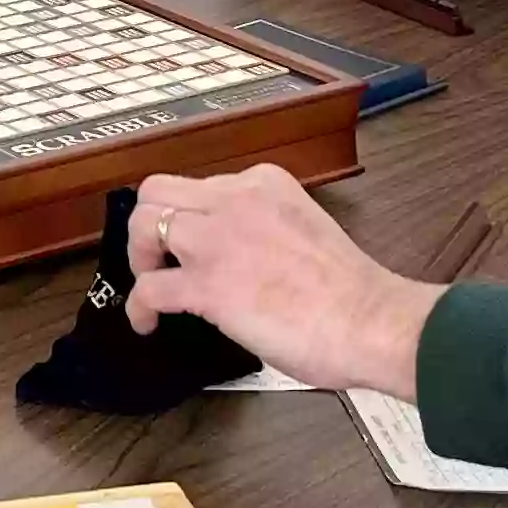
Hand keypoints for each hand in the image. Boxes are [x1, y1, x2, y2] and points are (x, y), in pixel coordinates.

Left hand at [124, 164, 437, 397]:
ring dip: (139, 257)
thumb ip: (268, 232)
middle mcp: (235, 199)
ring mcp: (216, 239)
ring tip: (150, 282)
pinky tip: (147, 323)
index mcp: (265, 184)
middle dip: (149, 224)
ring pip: (143, 224)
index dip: (192, 217)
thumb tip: (245, 260)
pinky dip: (139, 307)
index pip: (206, 186)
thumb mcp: (306, 230)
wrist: (369, 319)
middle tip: (159, 258)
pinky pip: (149, 288)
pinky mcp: (206, 284)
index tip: (194, 243)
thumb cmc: (352, 291)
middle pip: (158, 191)